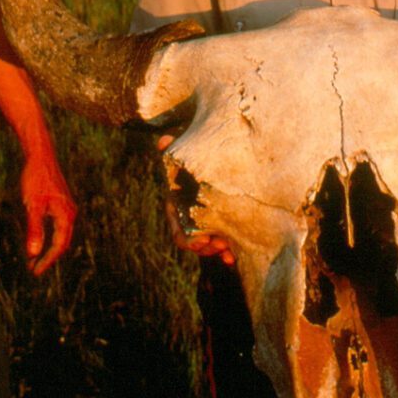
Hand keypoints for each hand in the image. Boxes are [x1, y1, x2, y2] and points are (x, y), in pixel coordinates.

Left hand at [20, 153, 76, 275]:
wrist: (41, 158)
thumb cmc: (37, 180)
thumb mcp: (33, 206)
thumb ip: (34, 230)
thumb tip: (33, 253)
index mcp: (66, 216)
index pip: (59, 246)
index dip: (47, 261)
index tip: (35, 271)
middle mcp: (70, 214)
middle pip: (63, 242)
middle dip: (48, 257)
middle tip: (33, 269)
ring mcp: (67, 208)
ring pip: (61, 235)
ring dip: (49, 248)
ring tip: (34, 258)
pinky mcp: (62, 204)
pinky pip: (59, 227)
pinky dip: (50, 237)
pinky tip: (39, 238)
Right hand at [159, 136, 235, 265]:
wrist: (218, 162)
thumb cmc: (196, 160)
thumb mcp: (186, 158)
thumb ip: (174, 151)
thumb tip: (164, 140)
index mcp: (180, 210)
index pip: (180, 233)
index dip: (189, 240)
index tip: (203, 239)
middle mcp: (191, 221)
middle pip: (197, 244)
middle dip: (207, 248)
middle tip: (221, 244)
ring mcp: (207, 225)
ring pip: (211, 246)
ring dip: (219, 251)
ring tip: (230, 251)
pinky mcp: (223, 226)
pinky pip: (225, 244)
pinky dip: (229, 252)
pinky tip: (234, 257)